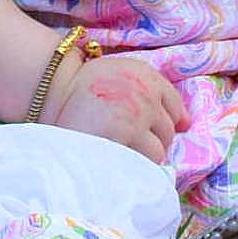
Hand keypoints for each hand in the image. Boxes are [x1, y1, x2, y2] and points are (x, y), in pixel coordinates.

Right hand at [47, 54, 189, 162]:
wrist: (52, 91)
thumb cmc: (85, 86)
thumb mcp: (120, 73)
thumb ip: (150, 90)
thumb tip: (185, 124)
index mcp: (147, 75)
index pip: (174, 107)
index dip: (164, 121)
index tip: (148, 129)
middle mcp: (146, 93)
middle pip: (168, 131)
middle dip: (152, 139)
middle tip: (125, 140)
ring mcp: (136, 117)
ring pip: (158, 151)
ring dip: (143, 155)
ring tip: (118, 151)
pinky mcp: (123, 138)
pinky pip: (142, 163)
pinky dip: (132, 166)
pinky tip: (115, 159)